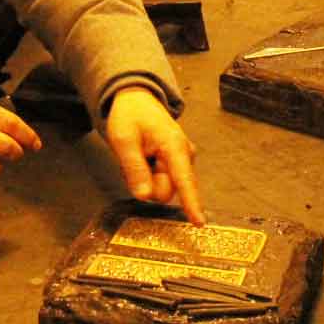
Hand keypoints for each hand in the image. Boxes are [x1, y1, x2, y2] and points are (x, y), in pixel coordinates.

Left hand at [105, 87, 202, 222]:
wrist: (136, 100)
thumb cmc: (130, 115)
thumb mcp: (123, 139)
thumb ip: (134, 168)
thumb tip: (145, 196)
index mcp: (174, 146)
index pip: (184, 180)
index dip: (191, 203)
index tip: (199, 223)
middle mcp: (184, 154)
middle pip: (166, 191)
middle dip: (147, 184)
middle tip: (132, 159)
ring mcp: (181, 159)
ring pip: (162, 188)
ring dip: (145, 179)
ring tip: (137, 156)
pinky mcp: (176, 164)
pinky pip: (160, 181)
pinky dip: (147, 175)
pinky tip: (142, 158)